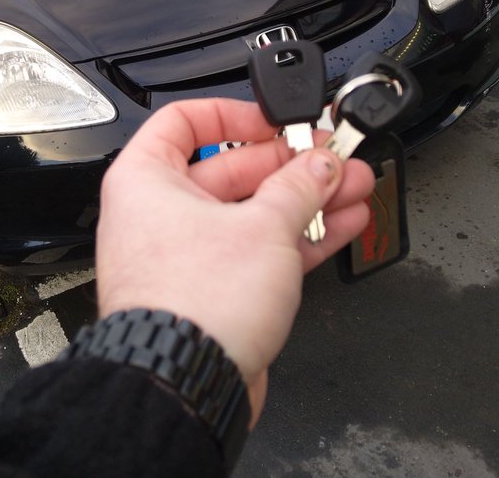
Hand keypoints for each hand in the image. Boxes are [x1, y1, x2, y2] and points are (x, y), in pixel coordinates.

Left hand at [94, 98, 375, 423]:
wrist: (186, 384)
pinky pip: (258, 251)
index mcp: (146, 180)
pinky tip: (338, 225)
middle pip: (231, 169)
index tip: (276, 120)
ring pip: (252, 213)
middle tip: (335, 159)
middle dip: (291, 165)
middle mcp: (158, 214)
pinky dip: (297, 238)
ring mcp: (186, 256)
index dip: (234, 114)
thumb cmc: (193, 305)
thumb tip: (319, 164)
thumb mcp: (263, 226)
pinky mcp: (213, 292)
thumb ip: (299, 186)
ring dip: (305, 200)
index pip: (184, 121)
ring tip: (352, 188)